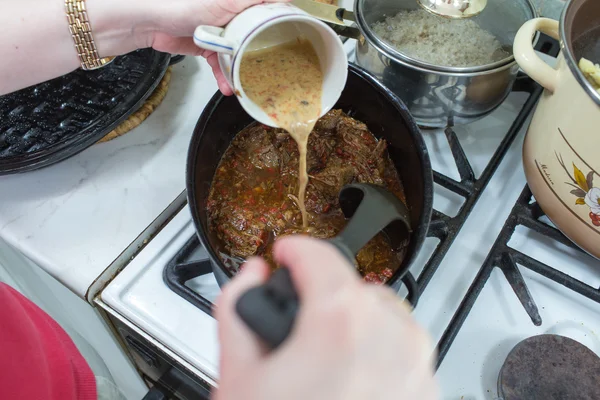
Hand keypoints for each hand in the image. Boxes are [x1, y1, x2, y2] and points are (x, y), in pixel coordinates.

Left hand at [132, 0, 290, 94]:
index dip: (281, 26)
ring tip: (247, 85)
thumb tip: (287, 1)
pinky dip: (223, 76)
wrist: (150, 20)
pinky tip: (228, 87)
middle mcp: (234, 14)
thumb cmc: (186, 3)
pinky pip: (220, 65)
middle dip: (262, 55)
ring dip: (241, 72)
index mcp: (243, 2)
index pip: (269, 11)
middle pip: (256, 36)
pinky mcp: (207, 47)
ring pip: (238, 54)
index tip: (294, 42)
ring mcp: (220, 32)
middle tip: (273, 70)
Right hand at [214, 236, 438, 399]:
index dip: (295, 249)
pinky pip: (405, 354)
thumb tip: (250, 279)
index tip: (286, 253)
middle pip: (355, 288)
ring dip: (353, 323)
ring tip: (321, 358)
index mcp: (341, 325)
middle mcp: (392, 341)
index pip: (320, 257)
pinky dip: (377, 354)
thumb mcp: (237, 377)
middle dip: (323, 295)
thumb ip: (237, 310)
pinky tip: (348, 383)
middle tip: (296, 323)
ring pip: (385, 318)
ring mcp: (418, 372)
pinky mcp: (428, 397)